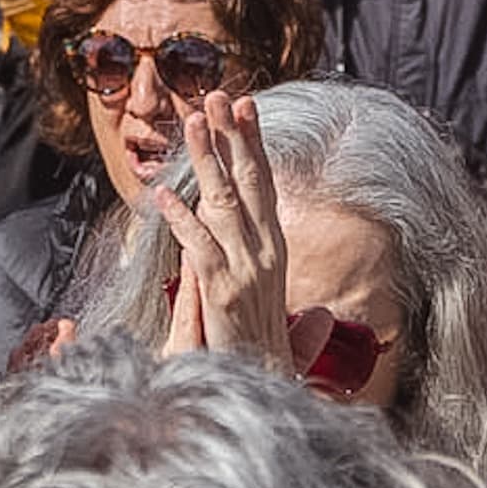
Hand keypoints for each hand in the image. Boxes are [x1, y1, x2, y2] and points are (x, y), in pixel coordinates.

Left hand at [150, 94, 296, 374]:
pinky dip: (181, 219)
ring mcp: (245, 270)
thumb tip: (323, 316)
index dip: (252, 145)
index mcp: (275, 251)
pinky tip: (163, 195)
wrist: (270, 392)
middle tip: (218, 95)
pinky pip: (198, 247)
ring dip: (205, 159)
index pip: (264, 186)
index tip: (242, 108)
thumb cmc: (271, 359)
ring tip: (187, 122)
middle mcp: (265, 253)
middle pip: (248, 182)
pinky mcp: (221, 291)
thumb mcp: (287, 331)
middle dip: (232, 136)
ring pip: (221, 202)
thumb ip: (299, 317)